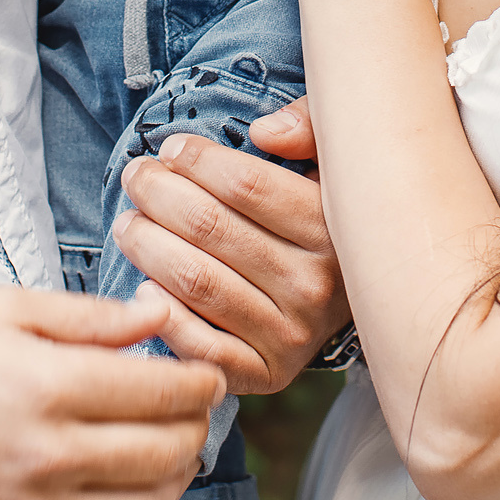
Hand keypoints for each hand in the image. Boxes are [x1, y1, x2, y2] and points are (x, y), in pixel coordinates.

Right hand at [0, 288, 220, 499]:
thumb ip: (92, 316)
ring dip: (175, 478)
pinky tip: (131, 487)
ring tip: (174, 450)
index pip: (160, 391)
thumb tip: (159, 314)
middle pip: (165, 451)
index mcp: (48, 384)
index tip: (210, 375)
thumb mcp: (9, 311)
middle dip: (196, 427)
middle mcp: (46, 452)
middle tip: (198, 409)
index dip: (200, 382)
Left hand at [113, 115, 346, 394]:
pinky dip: (166, 317)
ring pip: (198, 281)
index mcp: (333, 227)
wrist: (371, 297)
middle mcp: (317, 285)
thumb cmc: (327, 215)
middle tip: (136, 177)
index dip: (196, 161)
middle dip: (158, 194)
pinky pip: (204, 347)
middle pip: (211, 228)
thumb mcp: (335, 158)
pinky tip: (143, 287)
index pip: (246, 184)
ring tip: (128, 223)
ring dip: (147, 245)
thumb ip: (308, 126)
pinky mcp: (268, 373)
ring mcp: (293, 334)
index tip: (170, 149)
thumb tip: (263, 133)